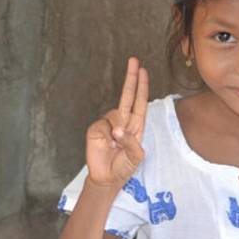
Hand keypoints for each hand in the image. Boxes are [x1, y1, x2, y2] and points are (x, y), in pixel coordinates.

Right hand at [85, 57, 147, 187]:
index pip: (139, 101)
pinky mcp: (96, 129)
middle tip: (134, 61)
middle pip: (127, 95)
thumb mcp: (136, 156)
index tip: (143, 70)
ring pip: (115, 115)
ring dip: (118, 130)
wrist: (108, 178)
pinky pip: (104, 126)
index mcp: (136, 124)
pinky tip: (107, 144)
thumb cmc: (124, 166)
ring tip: (116, 145)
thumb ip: (132, 142)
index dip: (141, 86)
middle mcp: (123, 120)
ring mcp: (108, 123)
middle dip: (131, 78)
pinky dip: (107, 135)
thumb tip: (118, 129)